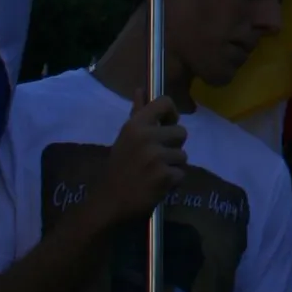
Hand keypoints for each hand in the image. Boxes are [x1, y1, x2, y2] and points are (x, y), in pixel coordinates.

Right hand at [92, 99, 187, 228]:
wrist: (109, 203)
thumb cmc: (118, 168)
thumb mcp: (125, 138)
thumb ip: (137, 113)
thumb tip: (141, 88)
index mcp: (136, 125)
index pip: (165, 103)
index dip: (171, 114)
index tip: (166, 126)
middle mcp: (147, 137)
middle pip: (181, 132)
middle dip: (173, 147)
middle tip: (157, 159)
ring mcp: (156, 157)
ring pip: (183, 155)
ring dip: (173, 166)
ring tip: (155, 174)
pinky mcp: (165, 176)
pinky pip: (181, 174)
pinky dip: (173, 182)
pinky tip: (158, 186)